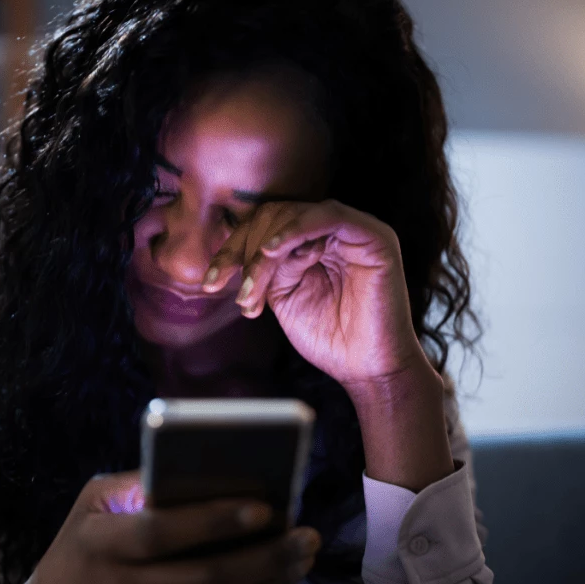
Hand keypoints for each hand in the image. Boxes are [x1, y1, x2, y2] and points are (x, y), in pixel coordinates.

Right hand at [3, 469, 320, 583]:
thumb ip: (142, 485)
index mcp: (101, 542)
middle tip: (306, 535)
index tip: (265, 507)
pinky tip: (277, 583)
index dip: (215, 521)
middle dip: (264, 557)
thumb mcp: (93, 505)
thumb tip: (214, 468)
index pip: (162, 531)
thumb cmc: (80, 547)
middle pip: (204, 580)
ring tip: (302, 557)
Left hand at [202, 198, 429, 390]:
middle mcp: (332, 231)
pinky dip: (295, 230)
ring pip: (294, 214)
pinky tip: (273, 251)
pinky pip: (328, 215)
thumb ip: (267, 267)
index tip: (210, 282)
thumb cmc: (329, 338)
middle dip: (245, 250)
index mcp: (311, 243)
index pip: (264, 226)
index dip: (233, 248)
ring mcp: (353, 231)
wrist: (365, 369)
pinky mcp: (374, 236)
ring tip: (253, 287)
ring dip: (264, 249)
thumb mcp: (283, 297)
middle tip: (240, 292)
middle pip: (274, 214)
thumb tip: (247, 245)